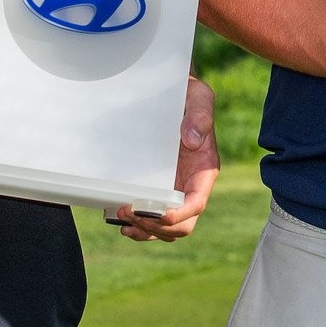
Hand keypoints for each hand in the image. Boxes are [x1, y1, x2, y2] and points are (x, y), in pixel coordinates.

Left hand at [109, 75, 219, 241]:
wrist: (173, 95)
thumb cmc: (188, 96)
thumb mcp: (199, 97)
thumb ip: (199, 116)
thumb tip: (192, 140)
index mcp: (204, 170)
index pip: (196, 203)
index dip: (179, 215)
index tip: (158, 215)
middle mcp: (191, 185)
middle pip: (182, 224)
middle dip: (157, 227)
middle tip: (128, 214)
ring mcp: (174, 190)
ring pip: (167, 228)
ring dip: (146, 231)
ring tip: (122, 222)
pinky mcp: (158, 189)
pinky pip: (153, 218)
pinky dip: (140, 226)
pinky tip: (121, 220)